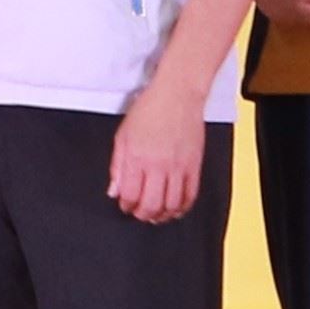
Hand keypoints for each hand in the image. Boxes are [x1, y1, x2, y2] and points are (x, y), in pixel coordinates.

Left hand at [107, 79, 211, 223]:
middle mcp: (159, 165)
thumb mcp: (123, 135)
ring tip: (156, 213)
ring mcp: (179, 166)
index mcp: (138, 157)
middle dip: (143, 214)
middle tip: (139, 212)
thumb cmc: (150, 108)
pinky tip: (175, 207)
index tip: (125, 204)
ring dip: (162, 215)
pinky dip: (182, 207)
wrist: (178, 93)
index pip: (130, 195)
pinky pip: (190, 195)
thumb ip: (117, 165)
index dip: (126, 205)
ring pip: (172, 205)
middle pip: (151, 205)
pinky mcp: (195, 165)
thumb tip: (114, 190)